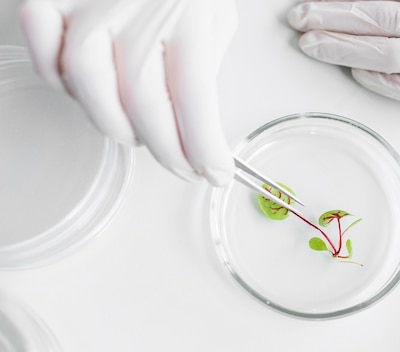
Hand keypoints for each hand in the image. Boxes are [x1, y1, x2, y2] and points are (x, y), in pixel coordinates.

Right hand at [20, 0, 237, 184]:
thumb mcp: (216, 17)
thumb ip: (207, 65)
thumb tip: (197, 121)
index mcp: (189, 20)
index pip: (196, 101)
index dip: (206, 149)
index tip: (215, 174)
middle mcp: (139, 18)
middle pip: (146, 107)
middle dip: (169, 153)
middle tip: (183, 167)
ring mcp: (91, 7)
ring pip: (91, 91)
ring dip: (117, 127)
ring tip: (137, 137)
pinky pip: (47, 57)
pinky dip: (63, 86)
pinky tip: (88, 92)